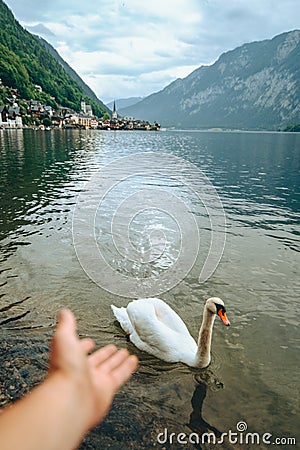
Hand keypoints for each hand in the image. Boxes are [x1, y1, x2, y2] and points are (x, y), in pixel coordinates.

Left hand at [49, 309, 138, 428]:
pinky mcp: (108, 389)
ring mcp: (95, 382)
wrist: (71, 397)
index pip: (78, 351)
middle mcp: (82, 372)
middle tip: (112, 348)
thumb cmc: (64, 370)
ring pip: (109, 368)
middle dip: (104, 354)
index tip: (90, 342)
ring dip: (118, 360)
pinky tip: (133, 362)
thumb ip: (66, 325)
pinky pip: (120, 376)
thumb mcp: (63, 338)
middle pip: (96, 361)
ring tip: (125, 353)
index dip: (84, 346)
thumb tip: (64, 313)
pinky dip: (128, 368)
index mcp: (70, 360)